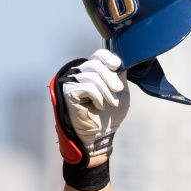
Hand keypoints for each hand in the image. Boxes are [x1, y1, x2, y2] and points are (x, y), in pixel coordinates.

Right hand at [51, 50, 129, 164]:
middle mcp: (80, 74)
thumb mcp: (120, 93)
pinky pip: (86, 87)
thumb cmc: (109, 115)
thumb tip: (121, 62)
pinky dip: (97, 97)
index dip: (108, 58)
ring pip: (92, 76)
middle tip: (118, 92)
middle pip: (96, 64)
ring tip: (110, 103)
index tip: (117, 66)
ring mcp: (72, 82)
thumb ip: (119, 76)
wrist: (102, 135)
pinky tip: (99, 106)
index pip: (98, 55)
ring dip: (106, 91)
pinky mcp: (69, 93)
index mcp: (92, 71)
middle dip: (110, 78)